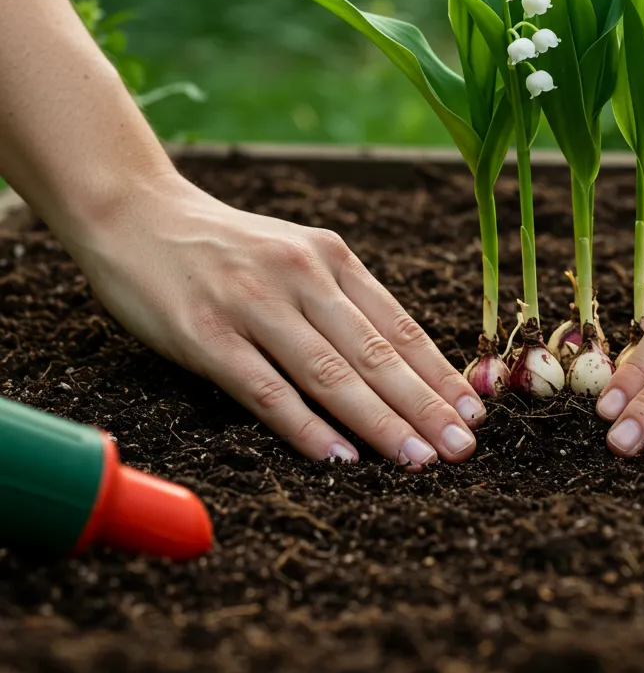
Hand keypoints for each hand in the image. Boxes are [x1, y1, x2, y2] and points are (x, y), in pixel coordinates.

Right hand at [71, 172, 484, 468]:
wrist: (138, 213)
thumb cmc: (226, 246)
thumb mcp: (296, 254)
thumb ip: (341, 299)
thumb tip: (398, 360)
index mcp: (331, 257)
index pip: (399, 325)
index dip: (439, 372)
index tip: (475, 410)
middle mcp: (302, 276)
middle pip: (376, 352)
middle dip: (426, 405)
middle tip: (464, 446)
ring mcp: (255, 305)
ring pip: (332, 374)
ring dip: (381, 422)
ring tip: (420, 459)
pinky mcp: (206, 335)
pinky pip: (266, 390)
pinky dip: (306, 428)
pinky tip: (340, 458)